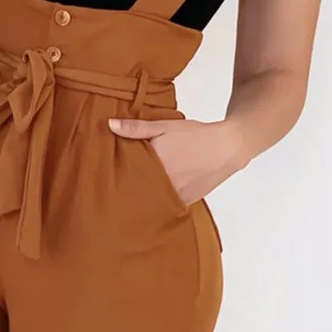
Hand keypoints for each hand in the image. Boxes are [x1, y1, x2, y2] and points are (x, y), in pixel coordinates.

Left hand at [108, 116, 246, 205]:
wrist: (227, 149)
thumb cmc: (195, 135)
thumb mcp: (164, 127)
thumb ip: (136, 128)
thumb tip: (110, 125)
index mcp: (155, 166)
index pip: (127, 178)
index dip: (116, 179)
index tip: (105, 180)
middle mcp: (164, 185)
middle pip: (138, 192)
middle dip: (127, 190)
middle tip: (113, 191)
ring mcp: (175, 197)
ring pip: (151, 201)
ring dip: (143, 198)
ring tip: (130, 196)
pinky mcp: (185, 202)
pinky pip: (166, 206)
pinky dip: (158, 203)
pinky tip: (151, 199)